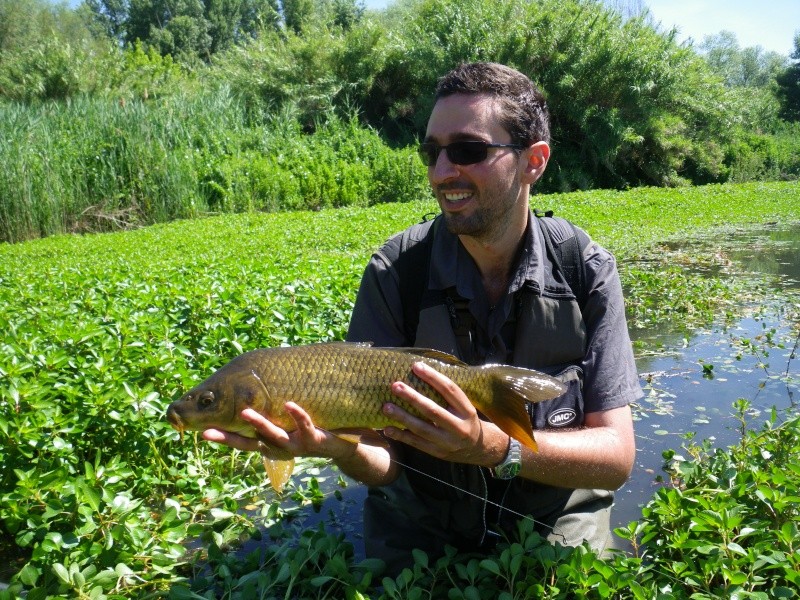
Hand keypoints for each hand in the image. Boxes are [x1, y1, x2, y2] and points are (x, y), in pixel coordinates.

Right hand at [202, 403, 356, 460]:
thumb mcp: (288, 425)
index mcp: (270, 443)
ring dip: (259, 424)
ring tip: (244, 412)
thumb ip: (271, 414)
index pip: (242, 441)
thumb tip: (247, 392)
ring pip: (274, 435)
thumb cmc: (312, 431)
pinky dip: (297, 415)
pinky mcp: (315, 439)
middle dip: (230, 437)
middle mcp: (280, 447)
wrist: (345, 446)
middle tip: (208, 430)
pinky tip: (289, 404)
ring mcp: (297, 445)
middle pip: (251, 442)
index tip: (202, 432)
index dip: (222, 438)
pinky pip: (305, 425)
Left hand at [382, 362, 506, 466]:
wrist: (478, 449)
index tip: (416, 366)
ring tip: (386, 407)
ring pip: (422, 429)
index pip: (450, 390)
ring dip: (402, 417)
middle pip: (433, 410)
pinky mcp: (438, 453)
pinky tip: (388, 429)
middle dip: (412, 397)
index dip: (433, 377)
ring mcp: (448, 442)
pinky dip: (401, 436)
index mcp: (467, 411)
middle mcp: (459, 427)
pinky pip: (416, 444)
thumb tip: (422, 371)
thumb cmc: (465, 420)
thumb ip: (448, 395)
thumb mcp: (465, 407)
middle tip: (395, 386)